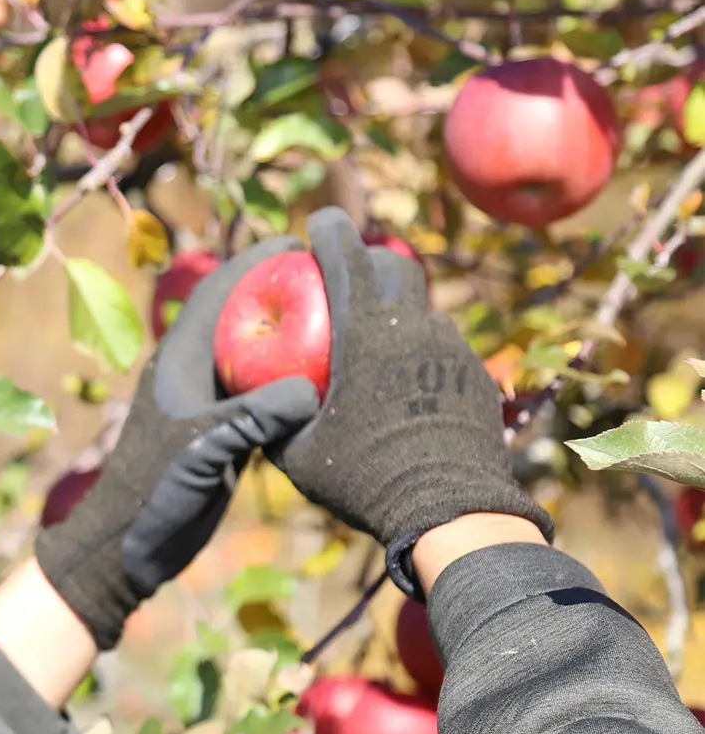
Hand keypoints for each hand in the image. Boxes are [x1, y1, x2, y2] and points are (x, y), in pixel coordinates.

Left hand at [35, 240, 318, 649]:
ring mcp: (209, 403)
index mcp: (179, 358)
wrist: (129, 543)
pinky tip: (336, 384)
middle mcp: (193, 372)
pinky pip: (265, 396)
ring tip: (348, 325)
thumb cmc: (154, 490)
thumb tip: (312, 392)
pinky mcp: (223, 434)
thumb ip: (253, 416)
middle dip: (289, 297)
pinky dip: (296, 385)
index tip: (304, 244)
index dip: (259, 261)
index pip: (222, 290)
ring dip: (296, 341)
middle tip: (342, 282)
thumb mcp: (203, 448)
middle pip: (247, 318)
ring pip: (259, 358)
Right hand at [269, 208, 553, 595]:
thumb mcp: (299, 455)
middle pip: (395, 266)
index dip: (330, 231)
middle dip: (369, 261)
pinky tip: (406, 383)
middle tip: (346, 276)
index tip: (318, 222)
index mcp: (367, 333)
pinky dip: (419, 352)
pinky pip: (443, 348)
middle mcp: (414, 328)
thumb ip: (276, 419)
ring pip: (422, 310)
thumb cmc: (363, 480)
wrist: (449, 510)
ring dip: (397, 313)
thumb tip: (259, 402)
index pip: (348, 257)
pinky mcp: (474, 376)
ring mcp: (451, 349)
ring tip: (375, 339)